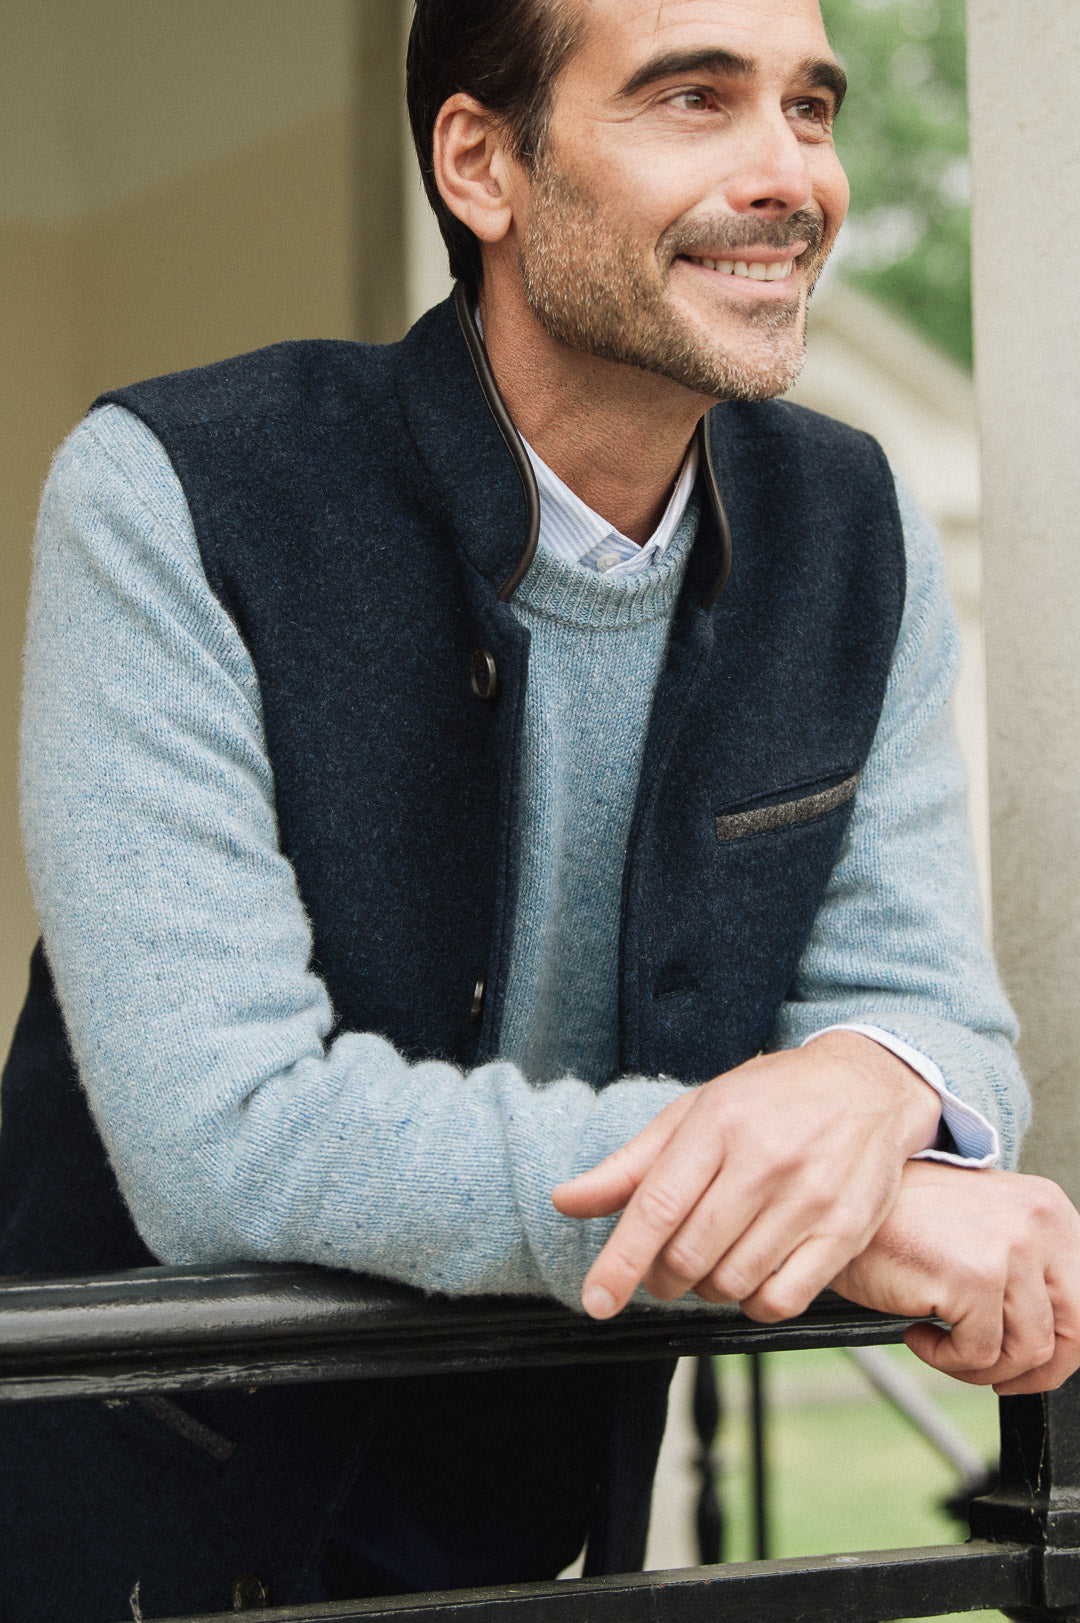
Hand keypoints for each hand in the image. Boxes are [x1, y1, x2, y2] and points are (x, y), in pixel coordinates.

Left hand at [551, 1032, 940, 1320]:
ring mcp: (810, 1197)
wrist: (866, 1085)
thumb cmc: (768, 1100)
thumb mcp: (693, 1113)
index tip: (596, 1301)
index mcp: (718, 1124)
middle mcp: (765, 1160)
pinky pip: (782, 1299)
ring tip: (710, 1263)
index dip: (619, 1263)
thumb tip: (566, 1201)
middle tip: (664, 1269)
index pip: (656, 1207)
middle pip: (689, 1254)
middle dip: (661, 1279)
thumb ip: (630, 1165)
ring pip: (732, 1282)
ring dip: (706, 1289)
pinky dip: (753, 1304)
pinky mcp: (846, 1230)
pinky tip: (750, 1278)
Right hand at [831, 1160, 1079, 1393]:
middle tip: (994, 1375)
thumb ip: (1028, 1270)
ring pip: (1027, 1352)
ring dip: (981, 1367)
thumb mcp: (986, 1228)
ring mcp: (1008, 1249)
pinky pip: (978, 1356)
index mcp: (1048, 1208)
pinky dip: (945, 1360)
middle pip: (1073, 1332)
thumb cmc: (904, 1220)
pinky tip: (919, 1334)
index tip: (1026, 1362)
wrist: (844, 1203)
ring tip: (942, 1344)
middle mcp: (1038, 1223)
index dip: (1059, 1346)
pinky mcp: (972, 1278)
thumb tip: (1060, 1340)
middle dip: (1035, 1371)